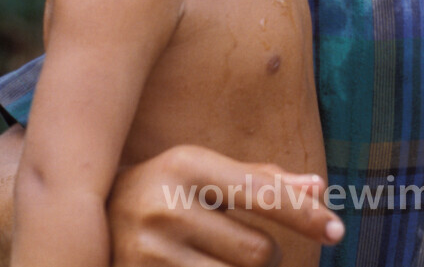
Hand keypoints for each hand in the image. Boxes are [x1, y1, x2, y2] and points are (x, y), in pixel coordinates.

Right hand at [106, 145, 343, 266]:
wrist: (87, 217)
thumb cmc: (163, 190)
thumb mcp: (206, 173)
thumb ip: (262, 179)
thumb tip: (318, 189)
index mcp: (187, 166)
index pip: (263, 193)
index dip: (305, 214)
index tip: (337, 230)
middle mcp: (165, 206)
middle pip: (256, 251)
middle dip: (265, 255)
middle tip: (244, 247)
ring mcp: (149, 252)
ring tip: (217, 260)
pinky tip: (199, 265)